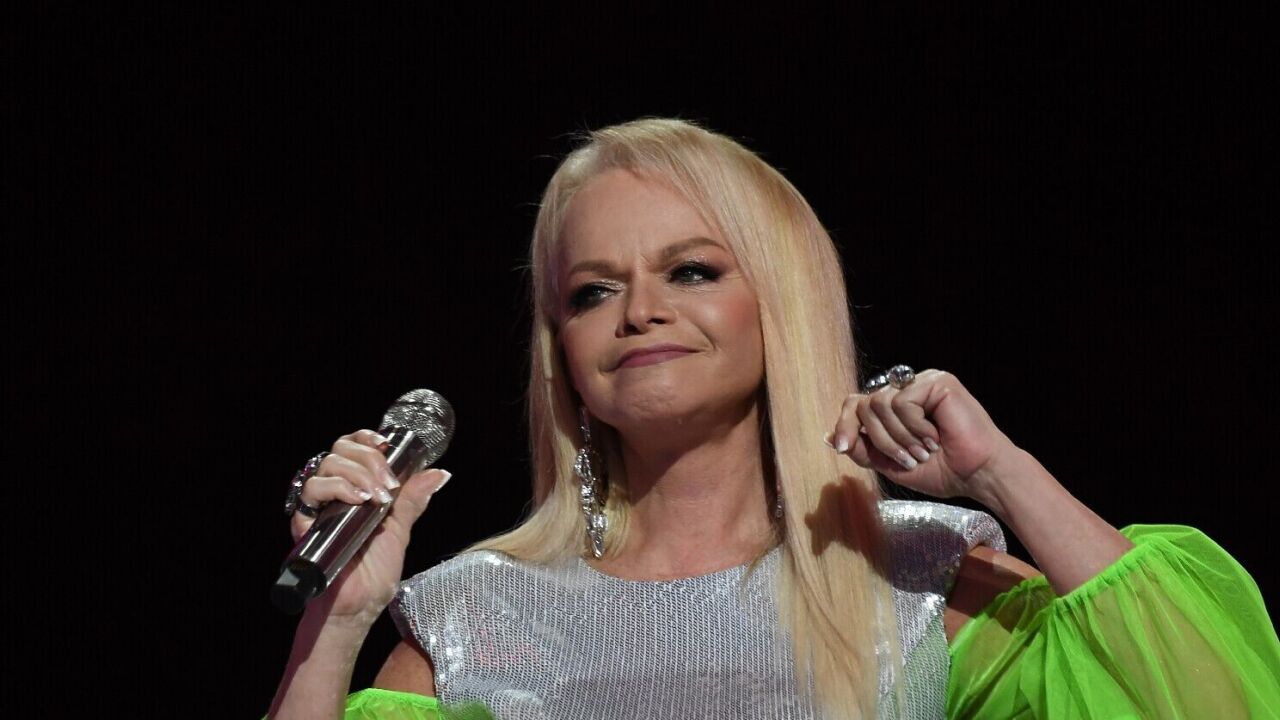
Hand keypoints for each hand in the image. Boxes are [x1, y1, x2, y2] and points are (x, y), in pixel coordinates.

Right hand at [288, 429, 451, 627]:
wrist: (357, 607)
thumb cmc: (373, 573)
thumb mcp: (399, 531)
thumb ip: (412, 500)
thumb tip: (439, 473)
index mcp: (356, 489)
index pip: (351, 447)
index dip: (365, 438)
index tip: (385, 445)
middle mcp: (335, 493)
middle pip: (340, 449)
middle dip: (369, 458)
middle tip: (388, 485)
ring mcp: (320, 506)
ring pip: (326, 464)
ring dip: (358, 473)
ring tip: (377, 497)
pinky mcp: (306, 522)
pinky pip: (311, 490)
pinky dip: (337, 487)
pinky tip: (357, 500)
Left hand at [829, 370, 1014, 500]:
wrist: (977, 476)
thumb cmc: (942, 470)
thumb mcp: (890, 464)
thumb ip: (862, 449)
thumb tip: (829, 437)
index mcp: (896, 405)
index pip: (857, 402)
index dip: (845, 423)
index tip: (842, 447)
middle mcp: (907, 388)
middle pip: (864, 403)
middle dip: (880, 440)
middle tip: (908, 459)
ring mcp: (922, 381)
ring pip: (880, 403)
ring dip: (899, 437)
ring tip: (923, 450)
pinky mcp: (938, 381)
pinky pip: (903, 402)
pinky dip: (914, 427)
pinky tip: (935, 436)